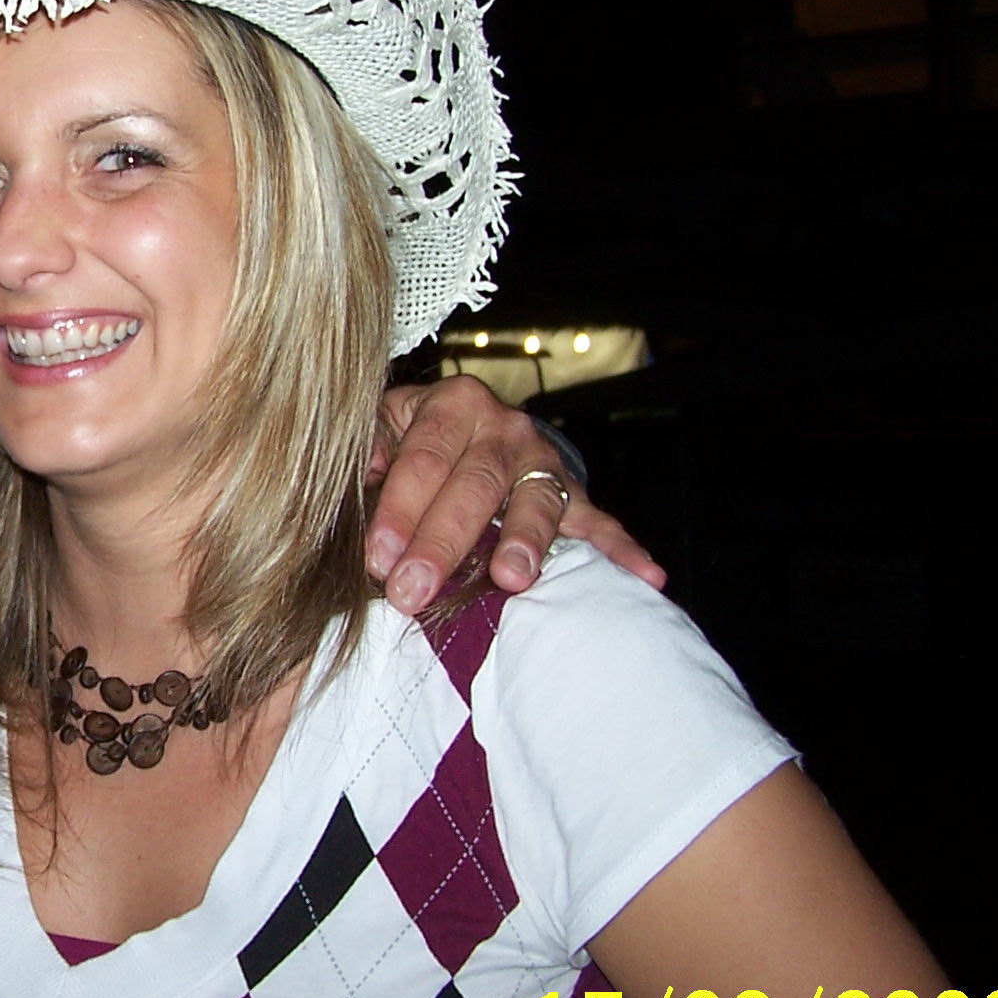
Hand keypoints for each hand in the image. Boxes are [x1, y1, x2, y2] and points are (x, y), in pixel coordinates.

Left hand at [368, 377, 664, 613]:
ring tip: (513, 579)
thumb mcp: (381, 428)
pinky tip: (646, 576)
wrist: (467, 425)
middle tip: (414, 592)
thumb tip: (351, 483)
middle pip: (473, 487)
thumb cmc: (410, 439)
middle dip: (442, 543)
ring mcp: (543, 460)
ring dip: (525, 541)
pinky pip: (599, 522)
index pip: (422, 460)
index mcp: (450, 404)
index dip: (399, 510)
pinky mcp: (573, 492)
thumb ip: (365, 452)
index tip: (378, 558)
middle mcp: (502, 427)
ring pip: (536, 501)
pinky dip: (621, 550)